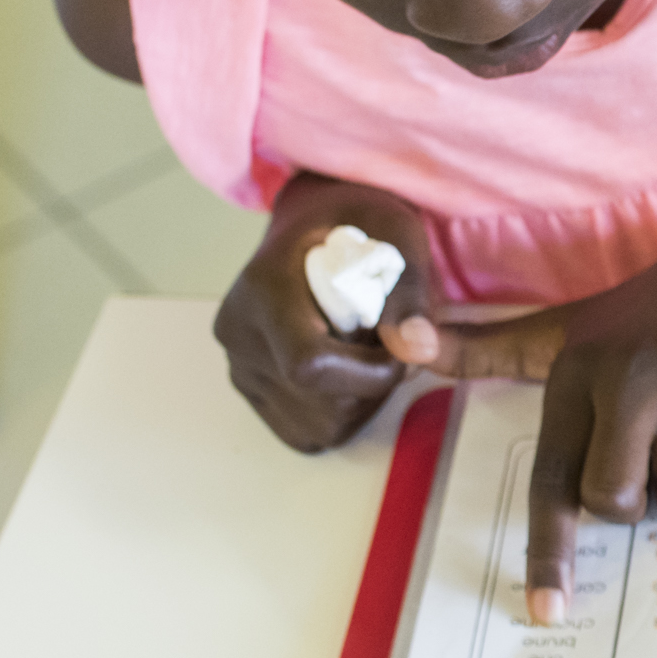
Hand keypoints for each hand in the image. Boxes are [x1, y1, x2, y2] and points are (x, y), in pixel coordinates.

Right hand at [215, 178, 440, 451]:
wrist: (317, 226)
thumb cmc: (361, 225)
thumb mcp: (397, 236)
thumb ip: (409, 292)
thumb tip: (418, 349)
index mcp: (265, 287)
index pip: (309, 363)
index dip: (371, 372)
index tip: (401, 347)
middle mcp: (239, 333)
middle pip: (319, 402)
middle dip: (373, 385)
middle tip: (386, 341)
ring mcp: (239, 365)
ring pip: (317, 426)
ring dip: (360, 400)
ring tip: (364, 350)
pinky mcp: (249, 390)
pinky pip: (305, 432)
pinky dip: (339, 413)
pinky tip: (346, 371)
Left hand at [389, 212, 656, 616]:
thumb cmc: (648, 311)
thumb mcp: (562, 325)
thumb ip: (483, 347)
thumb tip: (396, 338)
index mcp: (576, 371)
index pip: (552, 479)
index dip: (549, 550)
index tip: (548, 610)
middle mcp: (629, 380)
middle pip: (619, 504)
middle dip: (639, 499)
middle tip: (654, 453)